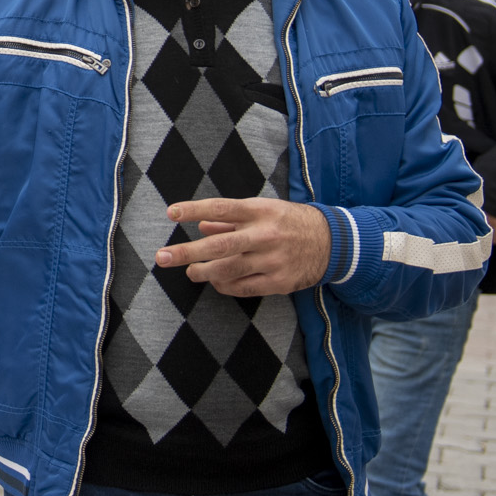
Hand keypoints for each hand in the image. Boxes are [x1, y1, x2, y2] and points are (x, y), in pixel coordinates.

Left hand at [156, 198, 332, 296]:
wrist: (333, 242)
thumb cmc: (289, 222)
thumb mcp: (263, 210)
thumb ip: (231, 219)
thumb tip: (202, 224)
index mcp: (261, 211)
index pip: (221, 208)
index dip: (194, 210)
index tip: (171, 213)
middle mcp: (265, 235)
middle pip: (220, 244)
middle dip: (187, 252)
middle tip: (162, 257)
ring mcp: (273, 260)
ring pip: (229, 270)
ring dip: (203, 272)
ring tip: (190, 271)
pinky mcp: (279, 282)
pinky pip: (244, 287)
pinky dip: (224, 285)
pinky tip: (215, 281)